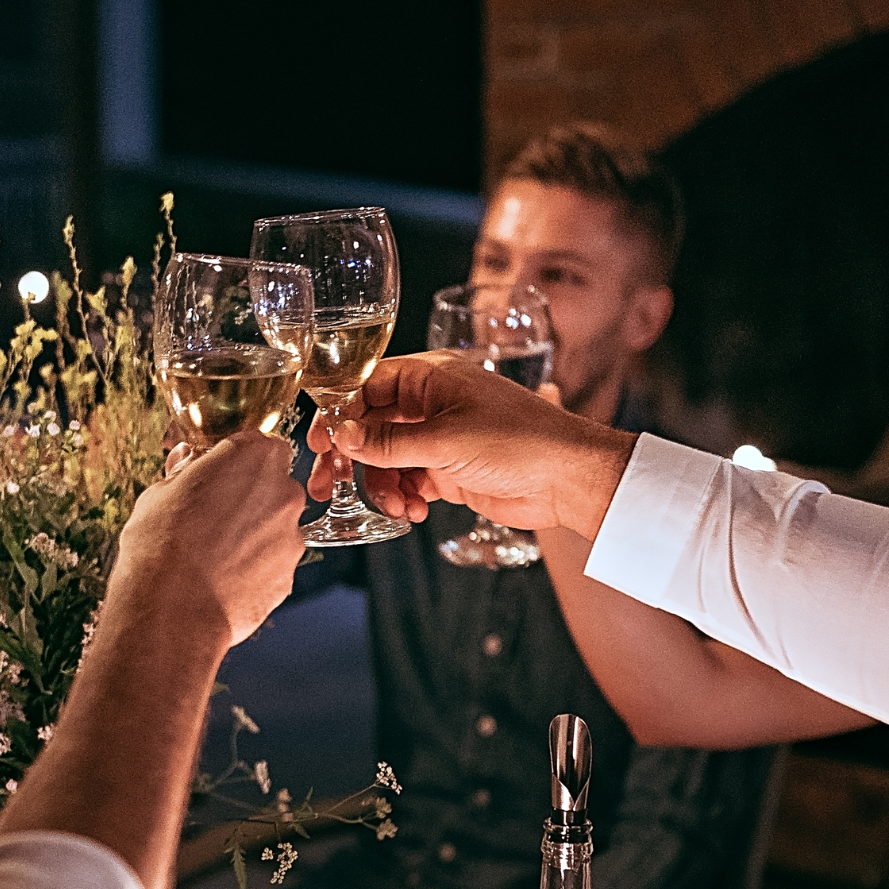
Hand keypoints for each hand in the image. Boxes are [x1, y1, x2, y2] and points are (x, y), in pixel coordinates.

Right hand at [112, 433, 305, 651]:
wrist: (172, 611)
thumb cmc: (160, 546)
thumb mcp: (159, 492)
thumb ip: (185, 472)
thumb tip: (188, 464)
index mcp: (254, 458)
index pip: (258, 443)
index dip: (235, 459)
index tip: (216, 473)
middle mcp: (283, 492)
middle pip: (272, 485)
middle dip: (247, 496)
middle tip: (210, 515)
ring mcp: (291, 537)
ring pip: (273, 526)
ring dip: (251, 533)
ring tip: (212, 555)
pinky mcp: (288, 576)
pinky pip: (271, 562)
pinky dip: (253, 567)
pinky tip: (221, 578)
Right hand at [308, 351, 636, 537]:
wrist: (569, 480)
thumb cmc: (519, 442)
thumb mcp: (444, 440)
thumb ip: (388, 441)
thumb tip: (342, 435)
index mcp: (432, 377)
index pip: (367, 386)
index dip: (339, 413)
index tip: (319, 443)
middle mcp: (433, 403)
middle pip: (372, 425)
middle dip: (352, 456)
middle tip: (329, 484)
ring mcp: (441, 437)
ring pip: (388, 458)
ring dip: (382, 484)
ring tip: (396, 505)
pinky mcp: (451, 469)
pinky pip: (410, 480)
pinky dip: (404, 496)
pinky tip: (413, 511)